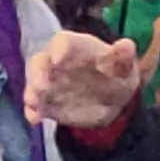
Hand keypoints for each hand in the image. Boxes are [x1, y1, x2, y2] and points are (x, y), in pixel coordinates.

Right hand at [24, 34, 142, 129]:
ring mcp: (50, 84)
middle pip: (41, 61)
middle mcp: (57, 63)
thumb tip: (127, 45)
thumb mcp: (125, 68)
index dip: (60, 48)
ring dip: (32, 92)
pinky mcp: (47, 103)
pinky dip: (32, 111)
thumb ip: (123, 57)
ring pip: (34, 83)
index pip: (64, 42)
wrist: (112, 103)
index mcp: (77, 48)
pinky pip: (35, 106)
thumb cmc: (116, 76)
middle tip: (42, 85)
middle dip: (39, 72)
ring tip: (34, 101)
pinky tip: (35, 118)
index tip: (59, 58)